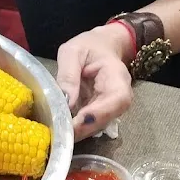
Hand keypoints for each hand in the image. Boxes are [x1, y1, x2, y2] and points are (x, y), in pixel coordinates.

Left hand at [56, 24, 134, 140]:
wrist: (100, 46)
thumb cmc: (88, 46)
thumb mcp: (72, 51)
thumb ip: (69, 74)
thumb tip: (66, 101)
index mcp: (116, 75)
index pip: (117, 98)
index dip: (99, 113)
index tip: (79, 120)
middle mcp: (119, 95)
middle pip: (108, 117)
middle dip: (86, 127)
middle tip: (62, 133)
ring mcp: (111, 106)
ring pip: (99, 124)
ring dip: (80, 131)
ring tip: (60, 133)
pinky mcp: (100, 111)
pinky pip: (91, 123)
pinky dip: (78, 128)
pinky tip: (62, 129)